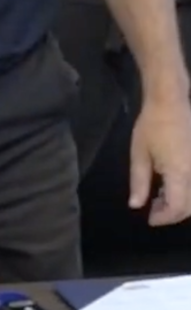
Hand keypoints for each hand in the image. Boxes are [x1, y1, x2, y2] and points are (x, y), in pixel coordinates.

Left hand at [130, 94, 190, 224]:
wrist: (171, 104)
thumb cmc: (151, 126)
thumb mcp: (139, 154)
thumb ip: (139, 182)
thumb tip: (136, 205)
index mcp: (180, 175)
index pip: (176, 208)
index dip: (163, 218)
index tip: (149, 219)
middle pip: (189, 207)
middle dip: (171, 213)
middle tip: (152, 209)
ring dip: (179, 204)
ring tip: (158, 197)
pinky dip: (184, 193)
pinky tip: (169, 185)